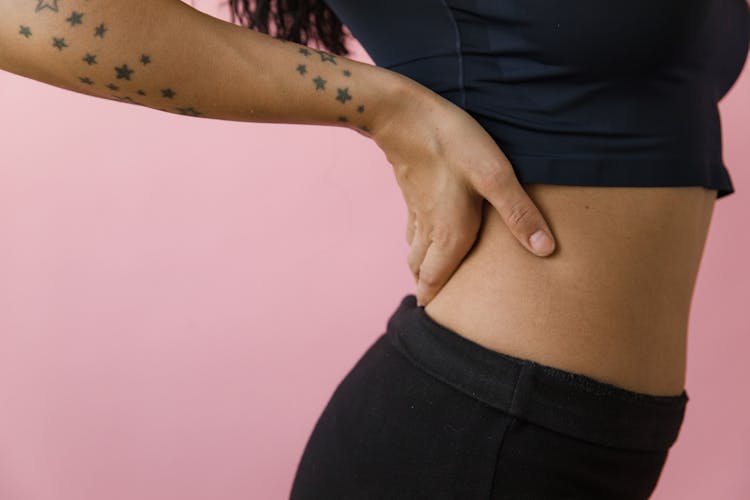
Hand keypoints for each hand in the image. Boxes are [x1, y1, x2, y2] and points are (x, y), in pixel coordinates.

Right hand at [371, 82, 555, 306]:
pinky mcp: (412, 193)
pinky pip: (411, 231)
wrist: (404, 116)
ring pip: (413, 251)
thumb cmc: (453, 144)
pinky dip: (415, 244)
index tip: (431, 318)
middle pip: (421, 270)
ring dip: (420, 268)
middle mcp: (429, 229)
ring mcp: (417, 211)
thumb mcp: (495, 176)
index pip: (435, 280)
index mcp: (449, 233)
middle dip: (426, 288)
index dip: (433, 300)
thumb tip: (546, 251)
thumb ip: (520, 214)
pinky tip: (423, 236)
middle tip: (433, 303)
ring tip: (428, 277)